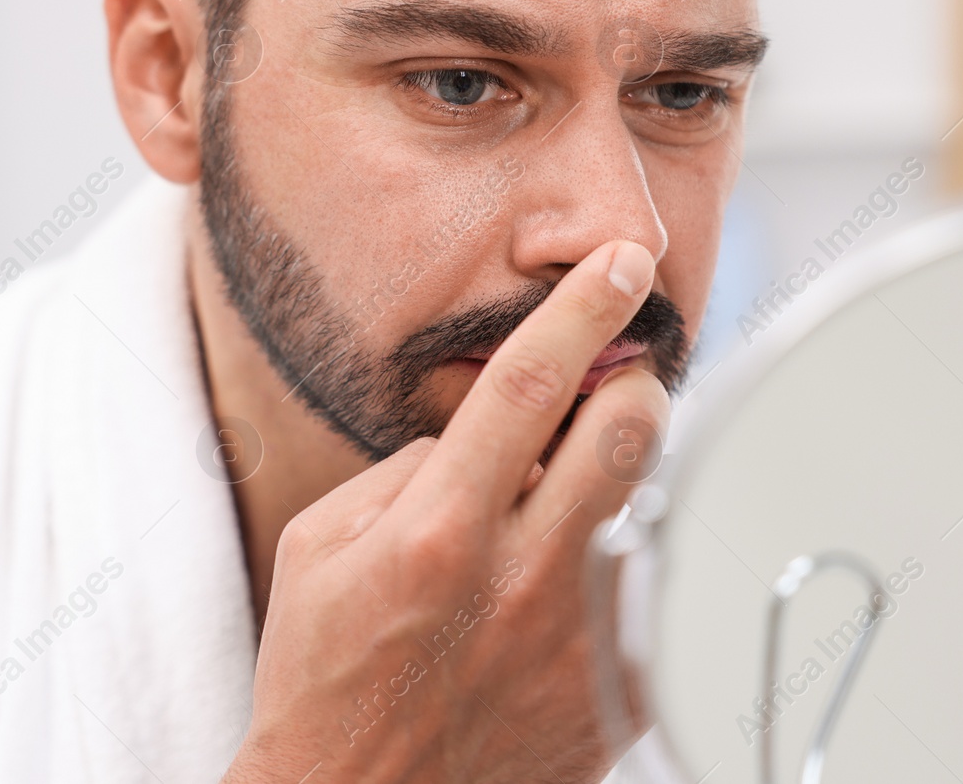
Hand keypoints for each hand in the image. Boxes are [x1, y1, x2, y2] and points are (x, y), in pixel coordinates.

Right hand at [223, 241, 669, 783]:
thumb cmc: (324, 676)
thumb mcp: (321, 545)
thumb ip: (408, 470)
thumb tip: (481, 435)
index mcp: (440, 532)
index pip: (527, 386)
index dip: (582, 309)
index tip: (620, 266)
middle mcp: (522, 580)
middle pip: (625, 434)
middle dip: (636, 380)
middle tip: (618, 377)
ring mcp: (577, 642)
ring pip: (640, 511)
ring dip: (608, 487)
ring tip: (553, 515)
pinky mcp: (613, 696)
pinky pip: (636, 596)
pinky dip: (605, 575)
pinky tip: (552, 606)